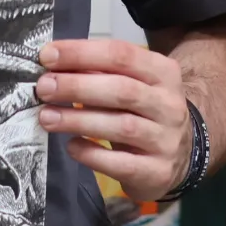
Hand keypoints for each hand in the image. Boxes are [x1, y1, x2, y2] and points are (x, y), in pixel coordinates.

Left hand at [34, 38, 194, 203]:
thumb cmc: (144, 110)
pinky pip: (121, 163)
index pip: (121, 54)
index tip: (47, 56)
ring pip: (121, 126)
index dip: (82, 53)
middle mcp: (168, 104)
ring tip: (47, 117)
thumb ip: (98, 72)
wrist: (181, 155)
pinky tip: (71, 146)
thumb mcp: (132, 83)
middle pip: (121, 90)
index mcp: (162, 71)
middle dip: (77, 87)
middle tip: (44, 87)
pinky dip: (92, 153)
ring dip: (78, 120)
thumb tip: (52, 65)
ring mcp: (166, 139)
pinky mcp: (157, 172)